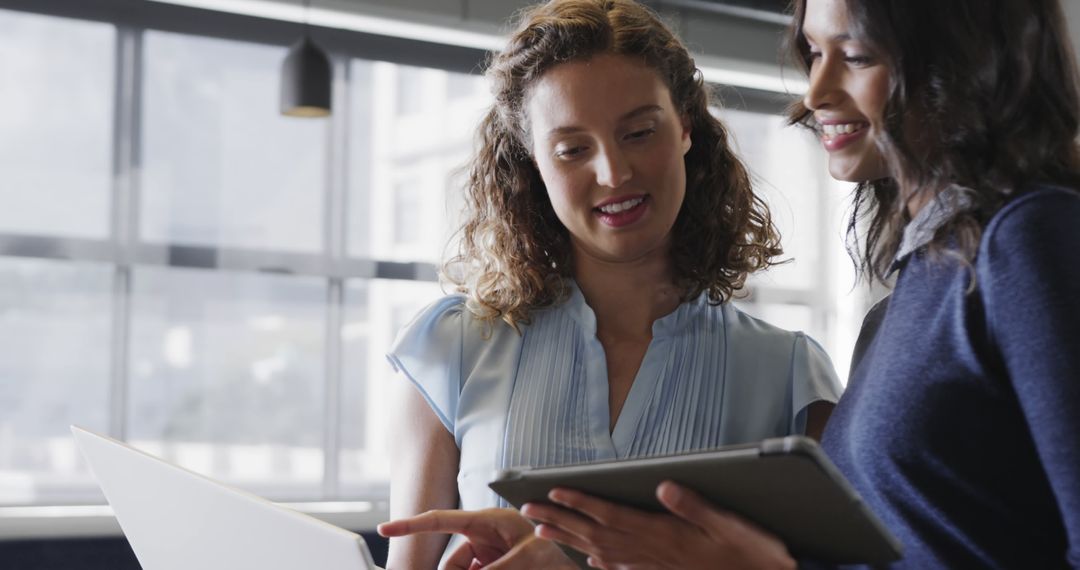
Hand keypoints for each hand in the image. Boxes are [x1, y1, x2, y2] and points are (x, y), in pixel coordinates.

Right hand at [377, 508, 576, 569]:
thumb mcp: (527, 558)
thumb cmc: (556, 543)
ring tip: (509, 569)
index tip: (385, 529)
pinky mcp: (493, 563)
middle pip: (450, 562)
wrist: (578, 547)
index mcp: (485, 520)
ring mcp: (487, 551)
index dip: (410, 525)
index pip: (440, 520)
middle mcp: (482, 535)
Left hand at [521, 481, 794, 569]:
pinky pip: (619, 568)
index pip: (611, 515)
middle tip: (526, 510)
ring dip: (568, 540)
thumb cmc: (751, 555)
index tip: (551, 491)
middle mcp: (651, 552)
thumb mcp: (730, 526)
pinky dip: (598, 561)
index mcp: (663, 534)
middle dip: (558, 519)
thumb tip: (663, 485)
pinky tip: (588, 560)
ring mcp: (652, 567)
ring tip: (540, 530)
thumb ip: (695, 506)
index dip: (580, 502)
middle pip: (595, 534)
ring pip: (600, 552)